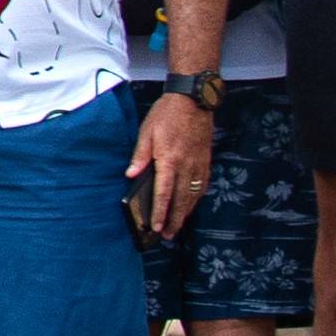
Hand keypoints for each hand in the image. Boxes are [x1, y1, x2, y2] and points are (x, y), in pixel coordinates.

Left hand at [124, 85, 212, 240]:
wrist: (193, 100)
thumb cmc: (167, 114)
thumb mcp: (147, 131)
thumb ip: (139, 156)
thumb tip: (130, 175)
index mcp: (169, 160)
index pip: (163, 193)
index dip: (159, 212)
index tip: (156, 227)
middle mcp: (186, 166)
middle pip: (180, 200)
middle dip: (173, 220)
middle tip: (167, 235)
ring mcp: (198, 164)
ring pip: (193, 196)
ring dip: (185, 213)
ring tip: (177, 226)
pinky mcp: (206, 161)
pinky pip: (202, 186)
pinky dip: (196, 199)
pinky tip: (190, 205)